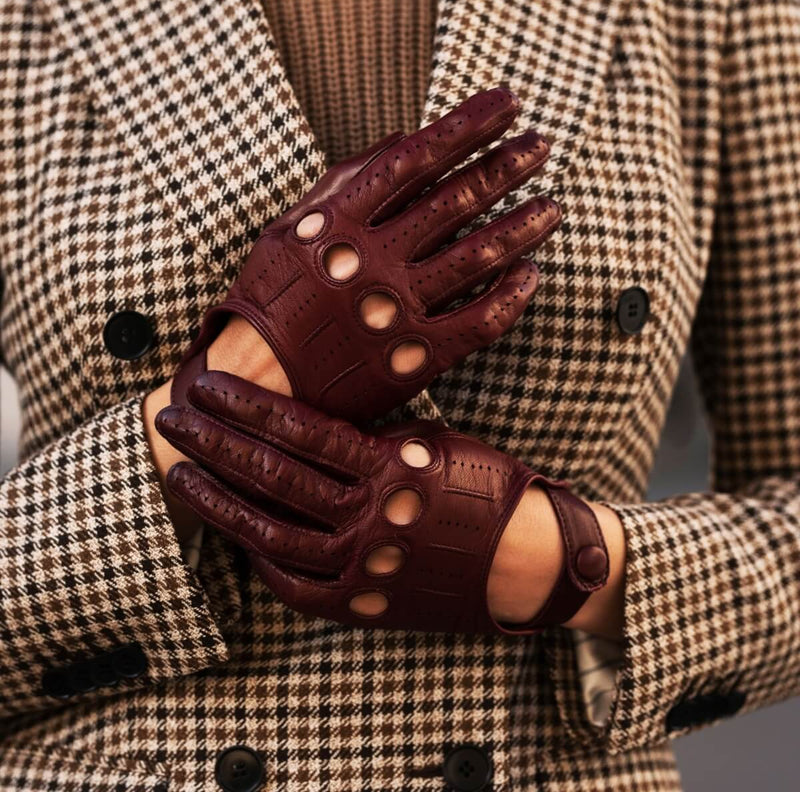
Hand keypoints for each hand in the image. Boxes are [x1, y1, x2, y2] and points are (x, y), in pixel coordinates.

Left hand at [155, 371, 613, 634]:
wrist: (526, 561)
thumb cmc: (485, 488)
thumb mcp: (432, 443)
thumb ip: (369, 438)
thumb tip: (308, 424)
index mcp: (390, 467)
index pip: (301, 431)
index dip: (247, 407)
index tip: (206, 385)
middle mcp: (370, 517)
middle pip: (274, 477)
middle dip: (215, 444)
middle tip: (172, 418)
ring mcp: (364, 566)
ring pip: (272, 533)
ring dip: (220, 502)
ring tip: (181, 473)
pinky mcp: (364, 604)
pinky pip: (297, 586)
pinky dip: (262, 561)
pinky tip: (235, 536)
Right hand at [172, 87, 560, 420]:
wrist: (258, 383)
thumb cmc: (271, 302)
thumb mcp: (288, 228)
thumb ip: (341, 181)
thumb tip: (399, 137)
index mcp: (339, 222)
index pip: (416, 159)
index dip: (468, 127)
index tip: (507, 106)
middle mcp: (373, 259)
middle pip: (456, 202)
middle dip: (506, 168)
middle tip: (541, 148)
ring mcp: (396, 310)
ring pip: (477, 258)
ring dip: (521, 227)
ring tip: (551, 209)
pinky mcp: (414, 357)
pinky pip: (478, 322)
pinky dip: (511, 297)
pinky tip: (530, 275)